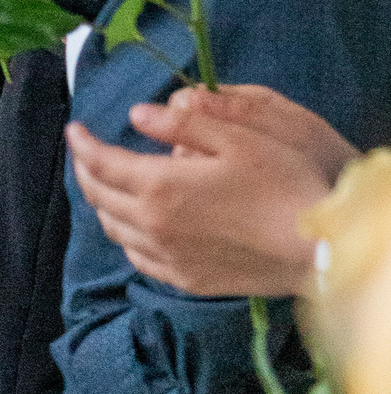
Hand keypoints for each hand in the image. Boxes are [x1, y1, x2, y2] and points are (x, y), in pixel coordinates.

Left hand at [66, 85, 354, 297]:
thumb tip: (136, 114)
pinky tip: (137, 225)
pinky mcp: (186, 279)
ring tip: (108, 184)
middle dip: (86, 169)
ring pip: (114, 228)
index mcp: (159, 186)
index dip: (81, 143)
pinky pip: (138, 256)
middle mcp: (152, 225)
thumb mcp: (236, 138)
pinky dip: (127, 235)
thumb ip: (181, 123)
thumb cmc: (282, 186)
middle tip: (87, 153)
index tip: (74, 129)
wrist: (318, 250)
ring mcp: (167, 257)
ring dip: (103, 202)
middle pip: (99, 195)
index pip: (100, 162)